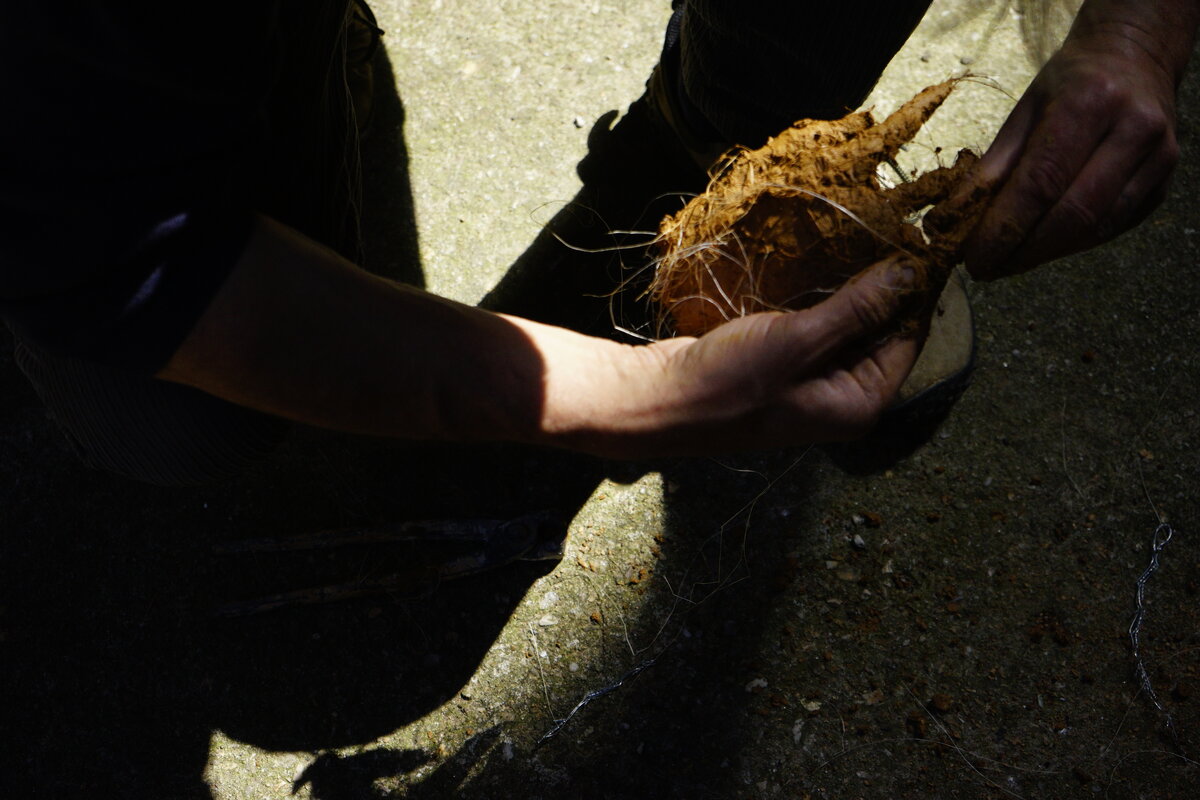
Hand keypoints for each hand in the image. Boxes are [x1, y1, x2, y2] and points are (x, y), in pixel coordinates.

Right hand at [597, 255, 923, 456]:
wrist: (658, 399)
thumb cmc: (729, 383)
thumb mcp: (799, 341)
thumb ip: (858, 308)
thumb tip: (911, 273)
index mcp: (858, 403)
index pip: (908, 338)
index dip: (913, 291)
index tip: (916, 239)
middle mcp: (842, 396)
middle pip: (880, 331)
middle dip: (881, 286)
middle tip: (884, 228)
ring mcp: (812, 381)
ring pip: (847, 324)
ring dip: (849, 286)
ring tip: (856, 236)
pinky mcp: (784, 364)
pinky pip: (817, 325)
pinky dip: (820, 296)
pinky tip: (819, 261)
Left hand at [963, 21, 1181, 278]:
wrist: (1135, 58)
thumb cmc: (1069, 85)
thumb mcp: (1023, 112)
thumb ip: (993, 167)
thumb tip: (953, 220)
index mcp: (1089, 103)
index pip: (1041, 183)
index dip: (1004, 229)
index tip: (973, 258)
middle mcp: (1133, 129)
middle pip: (1072, 214)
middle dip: (1022, 252)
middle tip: (987, 269)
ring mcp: (1158, 158)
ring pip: (1095, 228)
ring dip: (1045, 254)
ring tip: (1008, 261)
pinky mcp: (1164, 183)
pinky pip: (1112, 228)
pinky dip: (1071, 243)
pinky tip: (1043, 246)